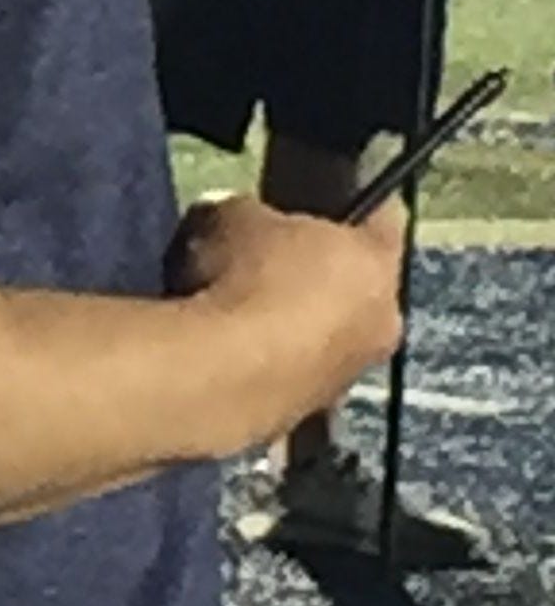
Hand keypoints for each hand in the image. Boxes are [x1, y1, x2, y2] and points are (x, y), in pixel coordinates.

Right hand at [167, 194, 404, 447]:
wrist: (220, 371)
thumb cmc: (244, 276)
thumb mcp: (236, 214)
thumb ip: (257, 216)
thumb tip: (248, 228)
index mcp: (376, 265)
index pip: (384, 216)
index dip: (353, 201)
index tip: (324, 197)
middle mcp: (383, 322)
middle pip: (359, 282)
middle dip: (322, 268)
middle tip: (270, 253)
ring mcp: (351, 373)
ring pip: (332, 330)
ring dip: (298, 317)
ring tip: (240, 302)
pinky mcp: (313, 408)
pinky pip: (299, 366)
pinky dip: (273, 354)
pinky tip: (228, 341)